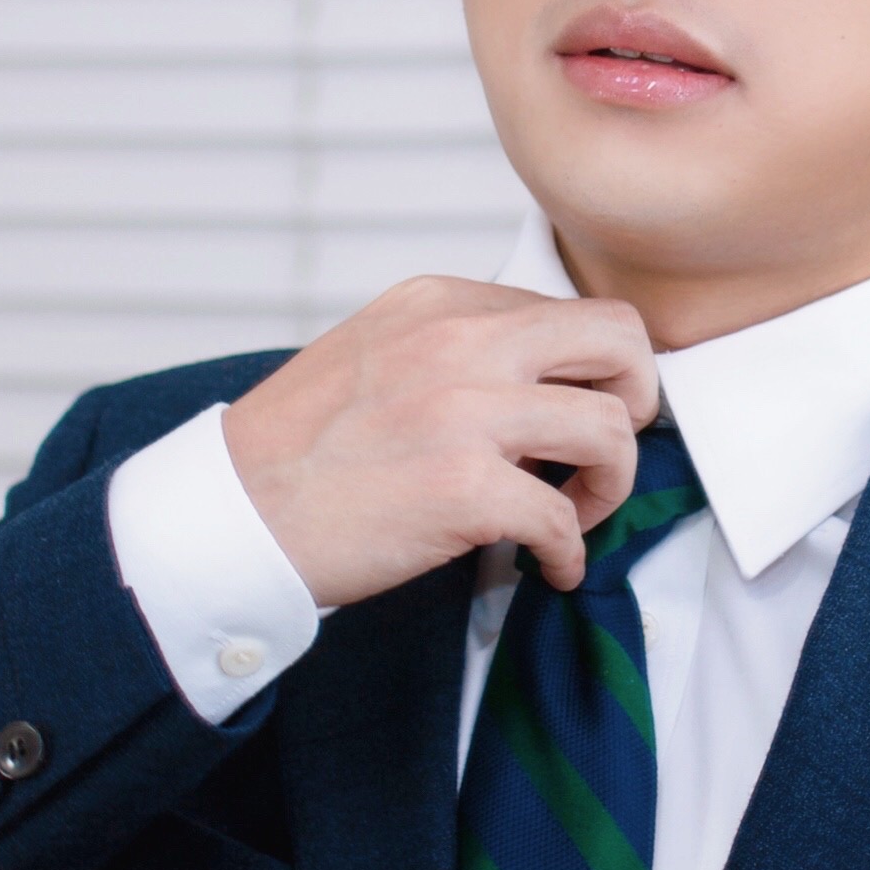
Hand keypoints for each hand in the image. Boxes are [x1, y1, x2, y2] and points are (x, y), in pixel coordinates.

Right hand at [220, 278, 661, 605]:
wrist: (231, 514)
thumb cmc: (300, 450)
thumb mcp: (379, 353)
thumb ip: (458, 349)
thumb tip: (544, 382)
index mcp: (439, 302)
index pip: (573, 311)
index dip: (593, 371)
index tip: (577, 414)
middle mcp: (459, 341)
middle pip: (620, 339)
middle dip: (637, 398)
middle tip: (606, 450)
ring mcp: (464, 412)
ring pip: (612, 428)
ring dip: (610, 485)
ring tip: (574, 514)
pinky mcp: (464, 489)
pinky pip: (565, 519)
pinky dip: (569, 553)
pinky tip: (548, 566)